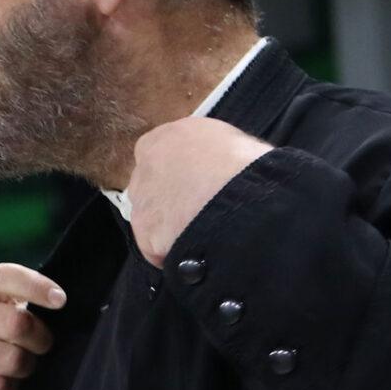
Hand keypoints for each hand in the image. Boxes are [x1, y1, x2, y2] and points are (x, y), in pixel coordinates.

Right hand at [0, 263, 65, 389]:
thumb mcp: (4, 315)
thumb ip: (26, 308)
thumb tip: (60, 307)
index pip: (5, 277)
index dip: (36, 286)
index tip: (61, 300)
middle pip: (16, 323)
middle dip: (39, 341)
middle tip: (40, 348)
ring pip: (9, 359)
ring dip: (23, 368)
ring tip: (18, 368)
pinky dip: (7, 389)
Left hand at [128, 116, 272, 268]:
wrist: (240, 197)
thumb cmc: (248, 167)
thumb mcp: (231, 142)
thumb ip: (210, 153)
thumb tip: (217, 167)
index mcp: (169, 136)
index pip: (159, 155)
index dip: (177, 174)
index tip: (192, 186)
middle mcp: (148, 164)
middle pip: (150, 187)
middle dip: (169, 201)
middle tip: (196, 212)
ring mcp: (142, 198)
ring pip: (150, 218)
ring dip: (169, 228)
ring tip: (199, 232)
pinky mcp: (144, 230)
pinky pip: (154, 247)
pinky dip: (170, 253)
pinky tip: (193, 250)